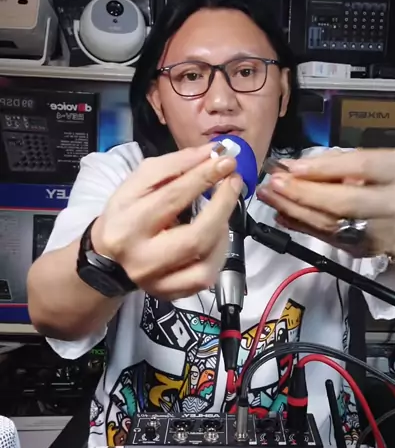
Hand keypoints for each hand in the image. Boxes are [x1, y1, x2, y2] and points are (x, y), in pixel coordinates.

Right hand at [91, 144, 241, 298]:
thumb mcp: (138, 182)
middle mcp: (142, 259)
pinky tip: (216, 234)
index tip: (226, 160)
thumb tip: (211, 154)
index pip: (172, 198)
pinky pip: (207, 276)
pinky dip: (219, 251)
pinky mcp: (172, 294)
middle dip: (222, 205)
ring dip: (223, 227)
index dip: (204, 177)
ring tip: (222, 207)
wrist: (107, 256)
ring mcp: (159, 282)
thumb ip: (174, 165)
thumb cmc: (126, 213)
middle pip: (196, 236)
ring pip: (206, 259)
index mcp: (128, 225)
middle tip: (233, 181)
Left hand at [257, 148, 394, 262]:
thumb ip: (340, 162)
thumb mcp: (378, 163)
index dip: (325, 168)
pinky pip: (325, 236)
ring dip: (294, 210)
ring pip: (330, 223)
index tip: (292, 166)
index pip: (362, 166)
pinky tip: (281, 214)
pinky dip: (300, 224)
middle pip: (345, 201)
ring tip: (270, 196)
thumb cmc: (393, 185)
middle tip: (274, 183)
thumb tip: (296, 165)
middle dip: (303, 193)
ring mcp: (381, 231)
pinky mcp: (362, 250)